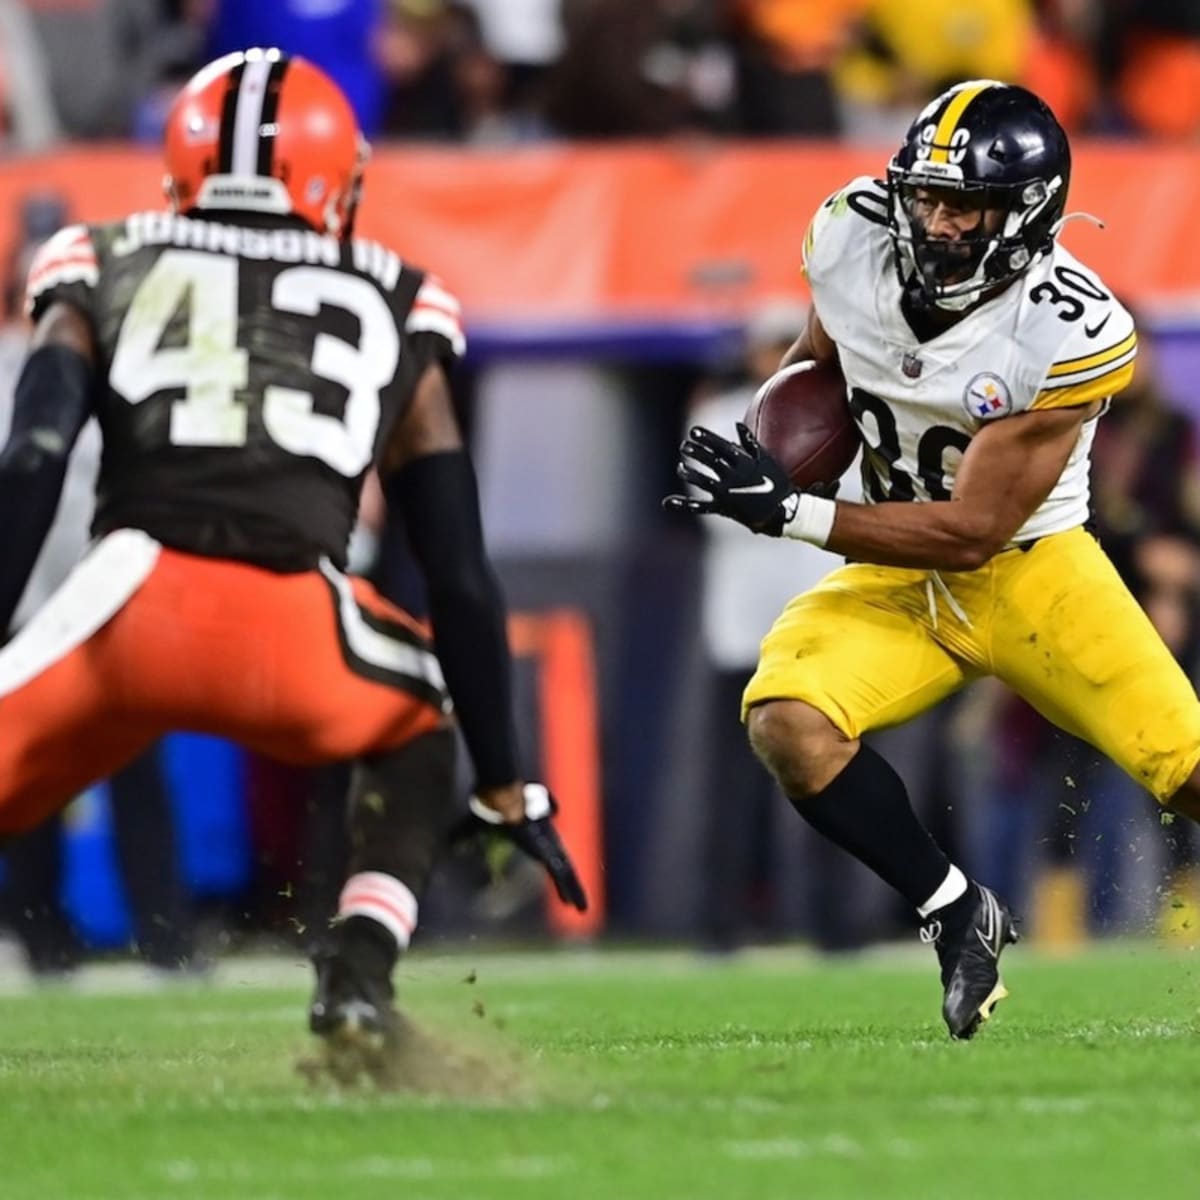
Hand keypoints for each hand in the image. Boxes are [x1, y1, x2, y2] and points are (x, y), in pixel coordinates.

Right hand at [452, 782, 587, 911]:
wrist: (503, 800)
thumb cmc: (492, 810)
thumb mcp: (475, 829)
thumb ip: (465, 838)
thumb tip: (450, 845)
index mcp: (533, 838)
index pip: (546, 858)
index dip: (552, 871)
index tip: (557, 882)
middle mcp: (546, 842)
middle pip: (562, 867)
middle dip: (569, 886)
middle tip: (576, 904)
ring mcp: (549, 846)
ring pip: (566, 874)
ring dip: (574, 892)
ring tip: (583, 910)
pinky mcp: (548, 851)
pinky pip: (562, 874)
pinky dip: (570, 890)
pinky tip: (576, 905)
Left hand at [662, 423, 798, 534]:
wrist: (784, 511)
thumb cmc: (776, 483)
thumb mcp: (766, 459)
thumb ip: (749, 442)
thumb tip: (737, 424)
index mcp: (743, 463)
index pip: (720, 446)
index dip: (706, 438)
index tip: (693, 431)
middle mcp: (733, 476)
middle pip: (709, 461)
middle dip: (695, 452)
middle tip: (685, 446)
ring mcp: (727, 492)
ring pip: (702, 480)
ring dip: (689, 472)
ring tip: (681, 467)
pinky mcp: (723, 507)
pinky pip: (700, 506)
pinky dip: (682, 504)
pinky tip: (667, 502)